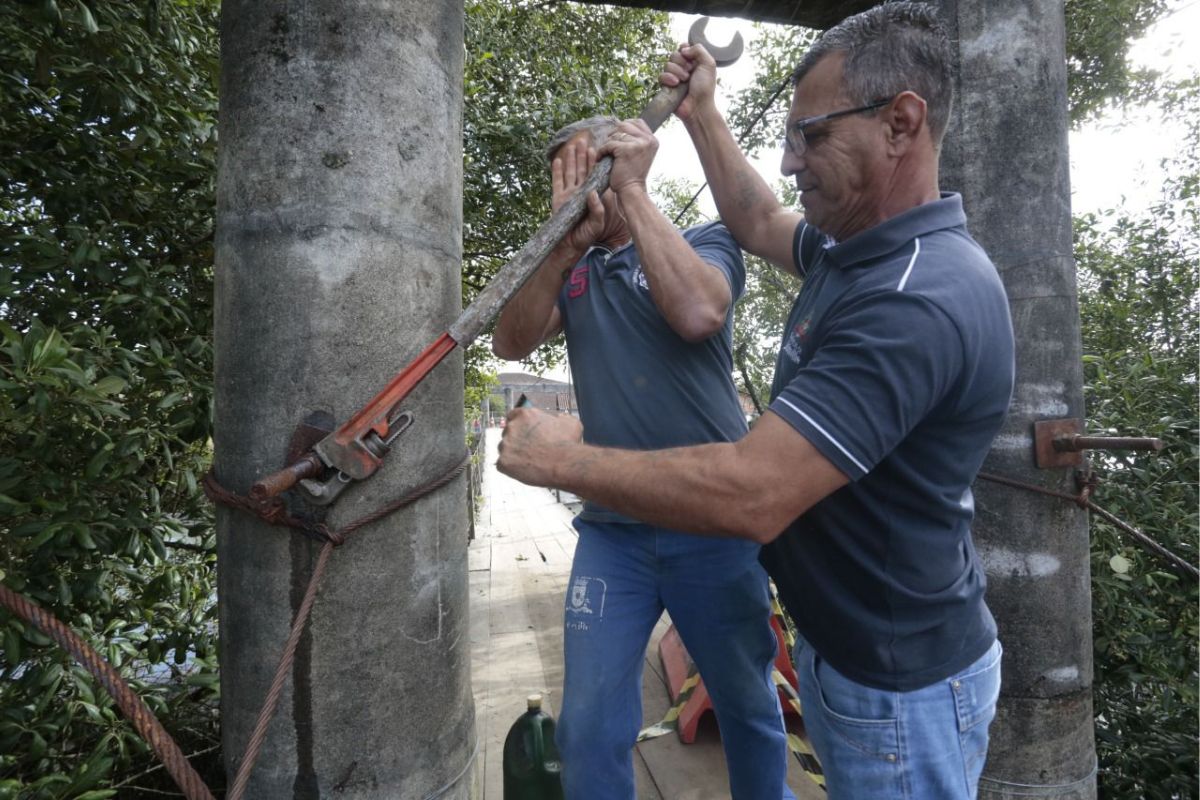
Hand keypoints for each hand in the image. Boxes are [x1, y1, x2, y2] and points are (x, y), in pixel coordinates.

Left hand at [497, 408, 583, 486]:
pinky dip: (512, 469)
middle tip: (529, 451)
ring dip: (513, 455)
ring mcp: (505, 445)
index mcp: (524, 414)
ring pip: (504, 449)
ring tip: (529, 463)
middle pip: (507, 433)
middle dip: (516, 441)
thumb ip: (561, 417)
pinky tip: (525, 471)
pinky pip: (503, 465)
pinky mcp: (502, 462)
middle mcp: (511, 427)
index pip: (513, 416)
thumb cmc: (569, 443)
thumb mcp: (570, 422)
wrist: (564, 464)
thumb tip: (559, 417)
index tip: (525, 433)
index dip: (519, 426)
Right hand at [552, 136, 605, 250]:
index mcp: (590, 196)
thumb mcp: (597, 224)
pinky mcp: (557, 199)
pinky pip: (557, 182)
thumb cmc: (586, 236)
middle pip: (581, 170)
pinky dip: (557, 171)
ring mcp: (568, 194)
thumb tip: (593, 193)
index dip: (594, 163)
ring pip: (570, 172)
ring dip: (571, 159)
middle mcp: (579, 192)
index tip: (596, 149)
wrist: (569, 246)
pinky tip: (558, 160)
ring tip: (572, 145)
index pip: (593, 176)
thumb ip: (597, 210)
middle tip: (583, 140)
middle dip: (582, 155)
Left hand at [596, 120, 656, 196]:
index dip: (624, 128)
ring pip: (615, 134)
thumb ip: (636, 139)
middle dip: (614, 135)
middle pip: (624, 125)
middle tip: (610, 147)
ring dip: (608, 143)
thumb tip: (621, 124)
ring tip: (606, 154)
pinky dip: (602, 151)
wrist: (631, 190)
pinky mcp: (626, 149)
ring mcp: (638, 144)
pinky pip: (608, 143)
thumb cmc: (632, 174)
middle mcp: (648, 140)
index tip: (617, 139)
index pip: (637, 122)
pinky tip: (601, 158)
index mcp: (652, 140)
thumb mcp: (639, 153)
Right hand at [659, 43, 717, 122]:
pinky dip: (668, 78)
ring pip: (667, 65)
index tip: (691, 59)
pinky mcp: (666, 86)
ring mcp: (674, 77)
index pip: (683, 48)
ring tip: (684, 81)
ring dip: (677, 72)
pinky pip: (661, 76)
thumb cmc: (705, 88)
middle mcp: (683, 68)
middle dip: (681, 63)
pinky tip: (675, 84)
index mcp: (693, 61)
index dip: (685, 51)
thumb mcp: (709, 64)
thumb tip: (683, 49)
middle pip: (674, 55)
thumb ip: (699, 49)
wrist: (698, 106)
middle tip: (690, 73)